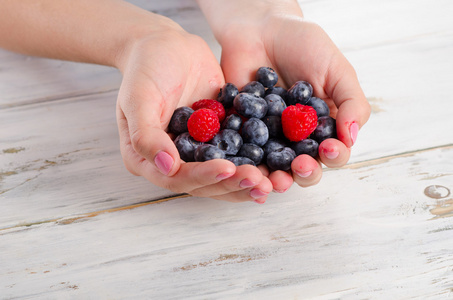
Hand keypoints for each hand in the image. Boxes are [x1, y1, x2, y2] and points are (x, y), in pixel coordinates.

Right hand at [115, 21, 272, 202]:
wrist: (166, 43)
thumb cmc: (145, 67)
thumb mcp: (139, 97)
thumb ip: (146, 134)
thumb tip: (167, 167)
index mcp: (148, 159)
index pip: (177, 178)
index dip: (204, 177)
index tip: (229, 168)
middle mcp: (174, 161)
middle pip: (206, 183)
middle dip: (233, 184)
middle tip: (261, 183)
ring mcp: (199, 150)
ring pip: (225, 173)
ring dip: (248, 179)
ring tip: (273, 183)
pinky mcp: (219, 136)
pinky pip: (238, 151)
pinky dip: (256, 159)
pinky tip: (277, 166)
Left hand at [200, 2, 370, 192]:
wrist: (261, 28)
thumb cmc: (304, 45)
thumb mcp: (336, 69)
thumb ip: (350, 102)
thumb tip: (352, 138)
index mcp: (324, 128)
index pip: (334, 152)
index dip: (334, 156)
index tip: (329, 148)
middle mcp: (297, 139)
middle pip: (304, 168)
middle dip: (304, 173)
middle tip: (299, 166)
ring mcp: (268, 139)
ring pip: (272, 169)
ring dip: (274, 178)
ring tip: (272, 180)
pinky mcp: (240, 134)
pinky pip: (241, 154)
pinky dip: (242, 164)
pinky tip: (243, 168)